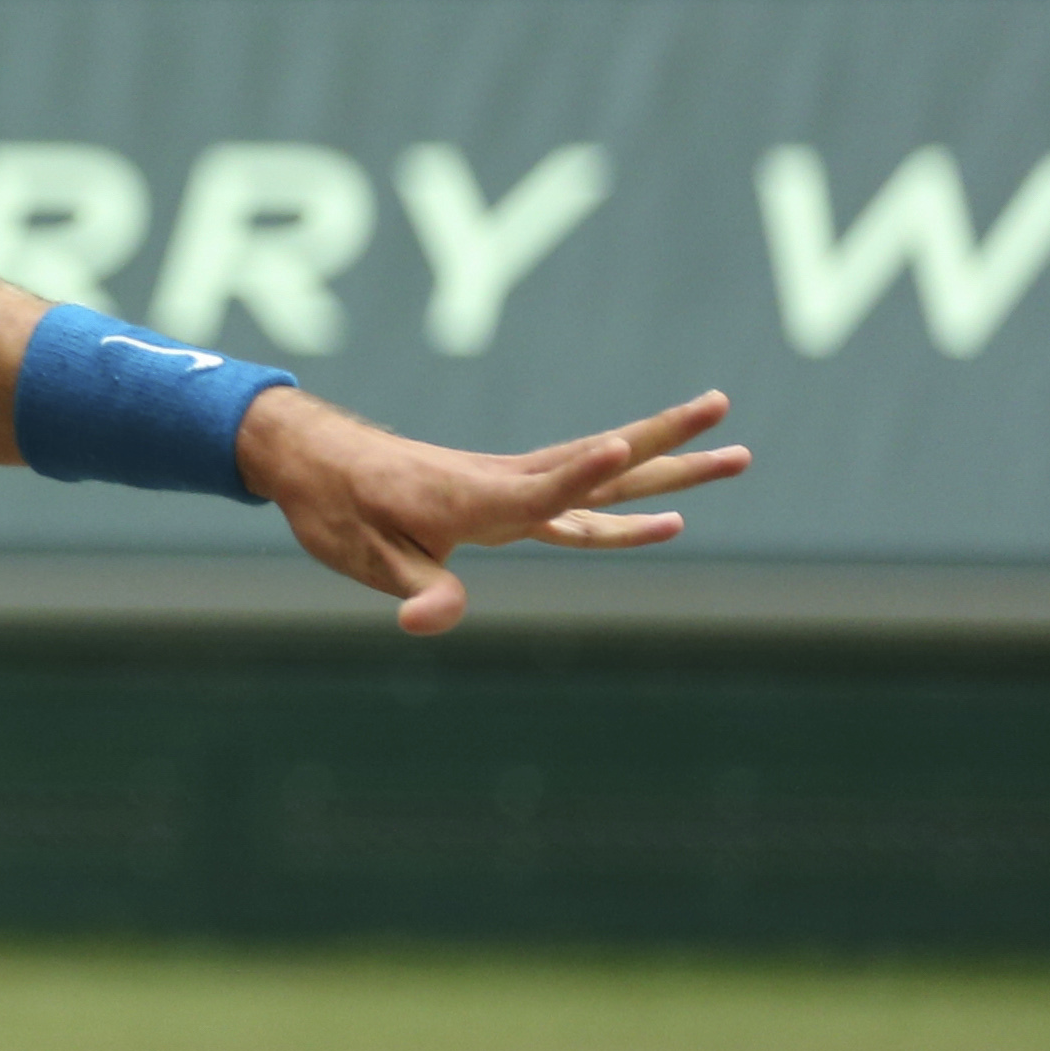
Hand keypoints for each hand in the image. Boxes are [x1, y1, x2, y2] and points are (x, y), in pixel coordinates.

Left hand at [239, 387, 748, 636]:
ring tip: (733, 452)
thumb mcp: (367, 560)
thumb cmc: (339, 510)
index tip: (621, 448)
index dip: (578, 475)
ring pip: (603, 473)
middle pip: (602, 465)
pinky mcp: (508, 494)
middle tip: (733, 426)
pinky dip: (622, 503)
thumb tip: (431, 624)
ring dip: (666, 461)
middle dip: (669, 447)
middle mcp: (506, 483)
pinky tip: (664, 515)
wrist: (315, 462)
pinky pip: (578, 497)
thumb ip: (416, 591)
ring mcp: (513, 485)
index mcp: (474, 500)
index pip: (540, 489)